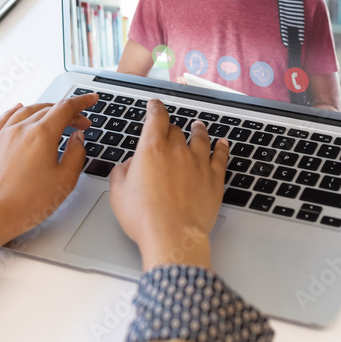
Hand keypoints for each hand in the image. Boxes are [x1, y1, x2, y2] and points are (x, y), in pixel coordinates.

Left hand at [0, 93, 96, 250]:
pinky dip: (17, 110)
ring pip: (27, 110)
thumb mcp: (64, 180)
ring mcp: (4, 134)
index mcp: (41, 135)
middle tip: (80, 122)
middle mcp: (21, 129)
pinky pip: (5, 117)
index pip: (66, 108)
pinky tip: (19, 108)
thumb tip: (78, 138)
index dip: (82, 102)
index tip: (91, 100)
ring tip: (56, 117)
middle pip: (48, 109)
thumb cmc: (27, 202)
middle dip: (68, 112)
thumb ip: (76, 154)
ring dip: (45, 110)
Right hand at [108, 99, 227, 270]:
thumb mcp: (118, 193)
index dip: (155, 108)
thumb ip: (122, 172)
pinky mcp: (214, 179)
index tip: (155, 105)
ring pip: (201, 138)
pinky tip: (222, 143)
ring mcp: (198, 164)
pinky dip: (222, 147)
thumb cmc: (144, 218)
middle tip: (169, 130)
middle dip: (171, 128)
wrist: (173, 236)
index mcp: (151, 149)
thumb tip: (129, 165)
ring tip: (198, 126)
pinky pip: (221, 156)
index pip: (156, 118)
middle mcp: (177, 151)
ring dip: (198, 130)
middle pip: (176, 130)